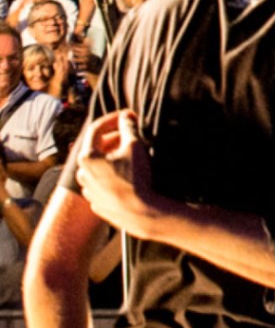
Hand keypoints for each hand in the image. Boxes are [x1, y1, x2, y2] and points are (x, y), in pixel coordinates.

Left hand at [78, 110, 164, 238]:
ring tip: (129, 154)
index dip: (112, 118)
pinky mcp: (95, 201)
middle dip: (113, 137)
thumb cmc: (135, 177)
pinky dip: (111, 173)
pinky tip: (126, 173)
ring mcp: (87, 188)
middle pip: (95, 147)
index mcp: (87, 157)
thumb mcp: (134, 145)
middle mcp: (81, 172)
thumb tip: (126, 116)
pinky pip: (101, 181)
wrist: (138, 212)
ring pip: (97, 165)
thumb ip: (128, 127)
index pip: (95, 129)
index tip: (126, 115)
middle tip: (130, 133)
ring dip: (111, 156)